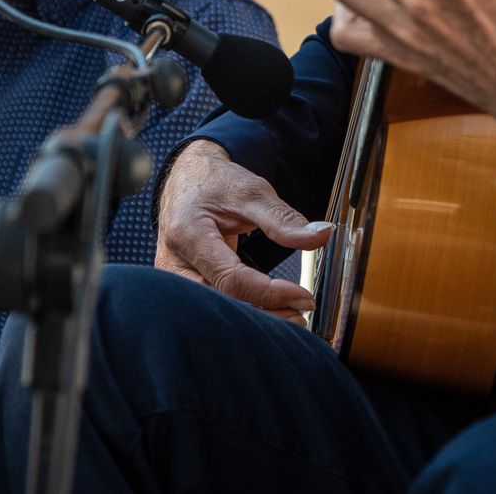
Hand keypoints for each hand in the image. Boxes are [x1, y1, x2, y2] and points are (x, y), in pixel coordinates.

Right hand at [155, 140, 333, 323]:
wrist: (187, 178)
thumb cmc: (214, 182)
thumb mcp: (251, 191)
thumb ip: (283, 218)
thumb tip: (321, 235)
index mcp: (188, 234)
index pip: (231, 279)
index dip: (269, 293)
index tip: (303, 297)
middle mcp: (175, 262)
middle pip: (219, 303)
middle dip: (262, 315)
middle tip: (301, 317)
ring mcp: (175, 277)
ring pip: (214, 310)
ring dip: (254, 317)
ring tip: (290, 317)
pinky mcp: (183, 284)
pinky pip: (214, 303)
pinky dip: (243, 310)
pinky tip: (269, 312)